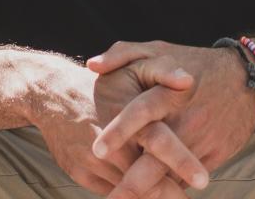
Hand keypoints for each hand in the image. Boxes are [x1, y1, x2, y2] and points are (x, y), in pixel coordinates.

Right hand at [29, 61, 207, 197]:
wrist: (50, 94)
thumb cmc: (102, 84)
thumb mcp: (131, 68)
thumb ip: (162, 73)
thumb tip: (189, 80)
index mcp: (128, 117)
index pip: (160, 143)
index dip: (183, 164)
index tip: (203, 180)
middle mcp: (110, 144)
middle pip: (145, 179)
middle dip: (169, 193)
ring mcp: (92, 163)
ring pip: (129, 191)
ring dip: (151, 196)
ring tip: (173, 197)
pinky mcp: (81, 174)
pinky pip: (111, 191)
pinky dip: (129, 195)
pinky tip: (144, 193)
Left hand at [87, 41, 254, 197]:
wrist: (249, 77)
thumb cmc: (196, 62)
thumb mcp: (159, 49)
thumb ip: (123, 53)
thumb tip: (92, 65)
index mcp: (170, 91)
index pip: (141, 112)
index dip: (119, 132)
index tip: (96, 151)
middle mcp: (187, 119)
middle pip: (157, 159)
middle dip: (132, 185)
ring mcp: (203, 140)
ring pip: (173, 177)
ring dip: (151, 195)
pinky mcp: (216, 154)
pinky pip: (187, 179)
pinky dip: (170, 189)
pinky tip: (153, 197)